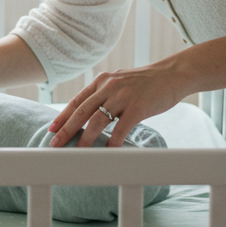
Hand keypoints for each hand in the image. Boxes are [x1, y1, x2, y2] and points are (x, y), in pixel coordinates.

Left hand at [49, 57, 186, 147]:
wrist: (173, 74)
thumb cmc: (147, 83)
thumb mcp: (120, 82)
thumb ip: (105, 94)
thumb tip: (90, 114)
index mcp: (103, 81)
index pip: (78, 101)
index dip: (63, 116)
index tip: (52, 129)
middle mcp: (109, 87)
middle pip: (82, 111)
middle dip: (67, 129)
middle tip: (55, 143)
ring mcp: (123, 96)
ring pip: (98, 120)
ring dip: (85, 138)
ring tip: (77, 152)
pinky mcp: (138, 107)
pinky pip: (121, 128)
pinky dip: (113, 142)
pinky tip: (108, 152)